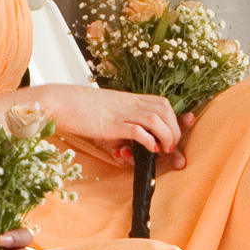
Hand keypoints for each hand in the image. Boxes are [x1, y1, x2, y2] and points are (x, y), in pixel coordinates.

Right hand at [33, 84, 186, 165]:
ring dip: (167, 135)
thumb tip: (127, 148)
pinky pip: (139, 129)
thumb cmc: (82, 110)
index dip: (177, 117)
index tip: (184, 127)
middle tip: (173, 147)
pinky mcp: (114, 123)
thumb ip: (121, 126)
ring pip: (158, 118)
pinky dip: (149, 139)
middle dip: (175, 129)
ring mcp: (124, 112)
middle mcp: (132, 103)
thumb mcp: (108, 115)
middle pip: (166, 110)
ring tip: (165, 149)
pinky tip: (150, 148)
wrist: (64, 101)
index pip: (163, 104)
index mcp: (132, 99)